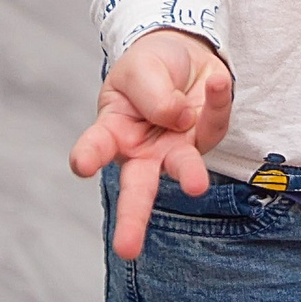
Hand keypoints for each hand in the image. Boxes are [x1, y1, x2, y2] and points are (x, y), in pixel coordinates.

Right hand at [70, 28, 232, 260]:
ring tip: (195, 186)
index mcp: (113, 131)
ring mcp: (177, 149)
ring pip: (182, 167)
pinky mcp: (207, 137)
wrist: (184, 52)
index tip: (83, 166)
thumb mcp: (141, 68)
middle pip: (136, 188)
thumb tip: (178, 119)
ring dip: (189, 175)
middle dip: (132, 218)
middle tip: (126, 249)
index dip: (89, 156)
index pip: (97, 146)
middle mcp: (143, 151)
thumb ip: (153, 92)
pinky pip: (215, 123)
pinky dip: (218, 100)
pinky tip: (217, 81)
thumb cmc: (149, 67)